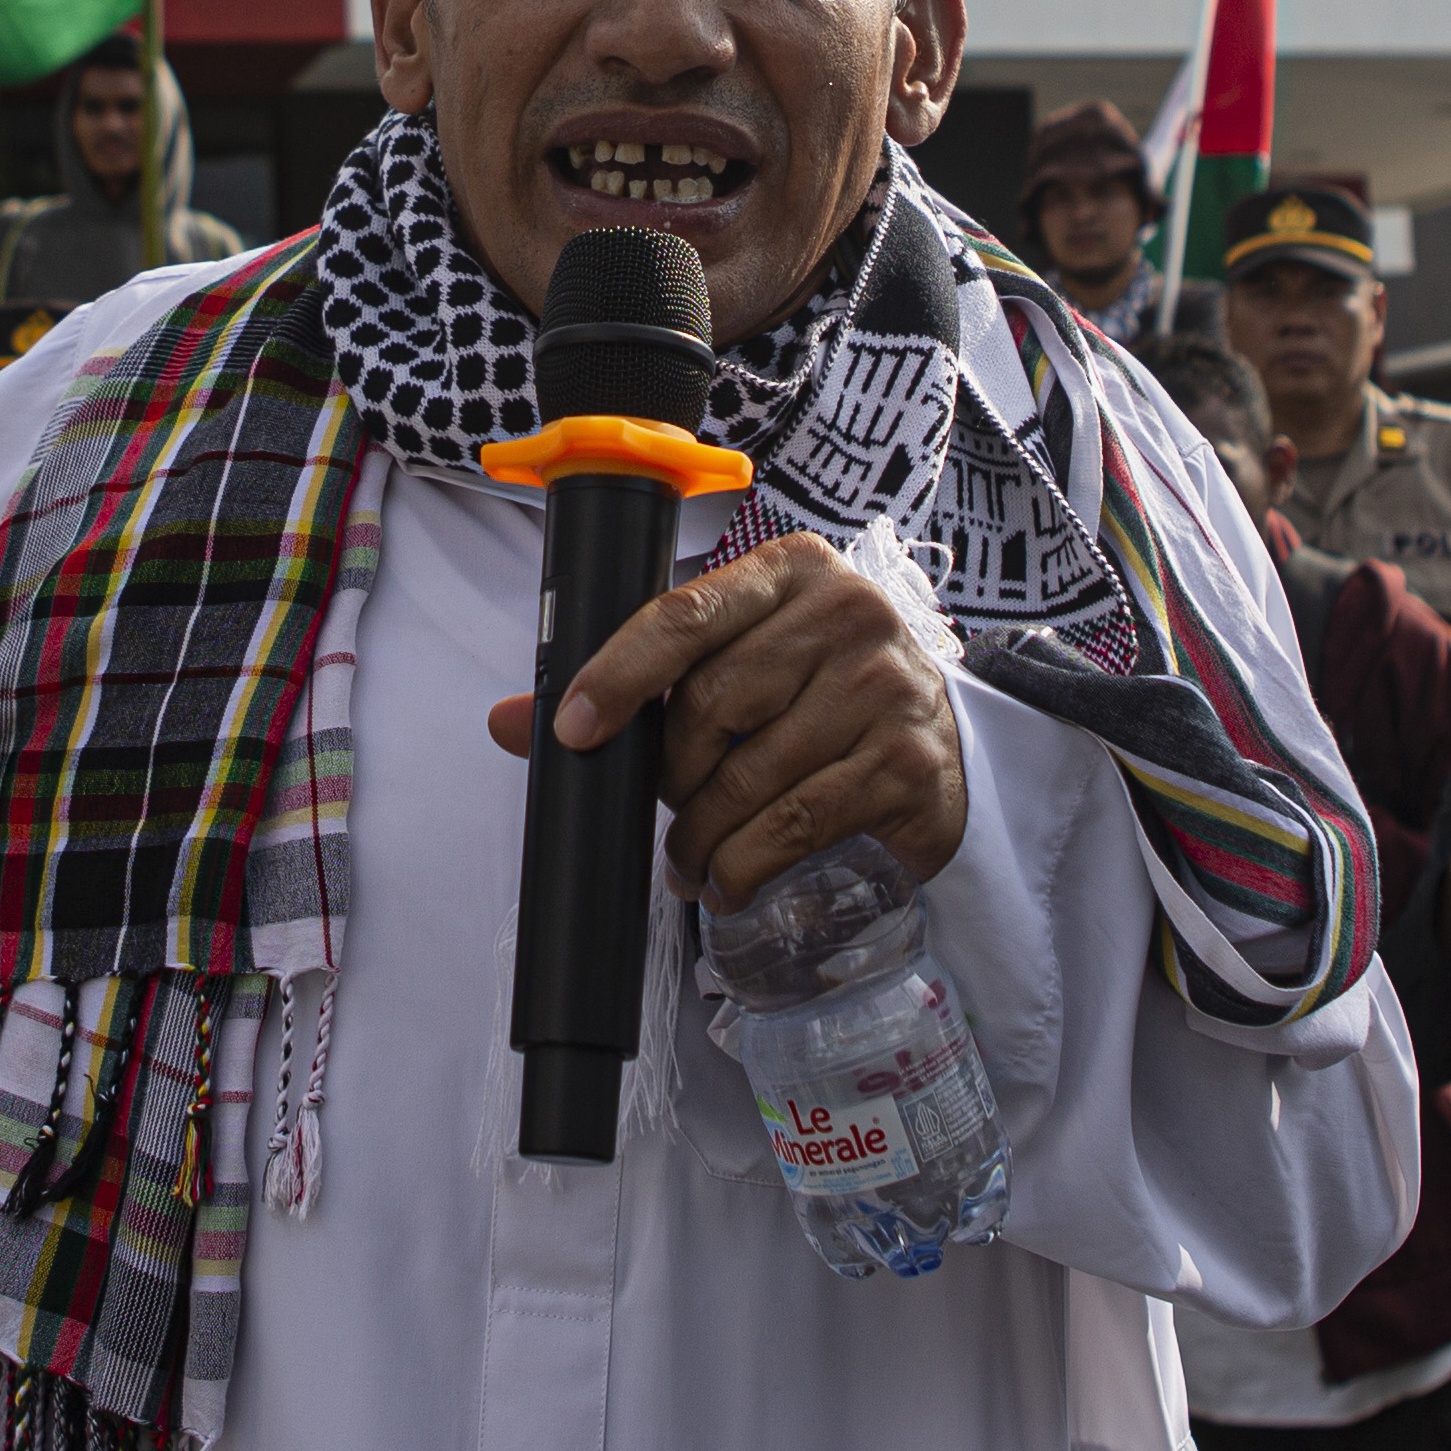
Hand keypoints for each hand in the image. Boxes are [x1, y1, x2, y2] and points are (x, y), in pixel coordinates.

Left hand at [483, 532, 965, 906]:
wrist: (941, 746)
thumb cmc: (817, 699)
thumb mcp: (737, 668)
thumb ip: (635, 686)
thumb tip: (509, 722)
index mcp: (792, 570)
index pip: (685, 614)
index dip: (618, 675)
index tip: (573, 729)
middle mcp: (848, 614)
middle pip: (711, 705)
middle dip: (670, 775)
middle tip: (667, 809)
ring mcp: (885, 688)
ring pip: (747, 778)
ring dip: (699, 838)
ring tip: (691, 862)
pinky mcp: (906, 764)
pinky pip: (792, 827)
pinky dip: (744, 867)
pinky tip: (731, 881)